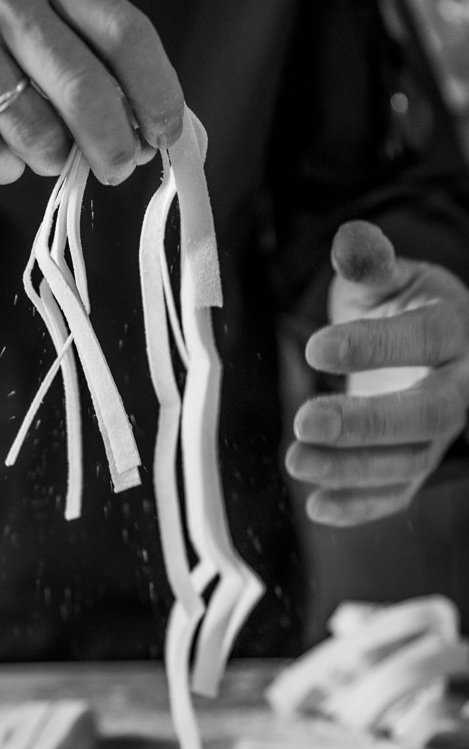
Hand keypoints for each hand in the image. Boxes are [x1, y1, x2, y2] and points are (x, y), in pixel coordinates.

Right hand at [0, 0, 183, 184]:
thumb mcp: (22, 1)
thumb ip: (81, 50)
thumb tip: (143, 129)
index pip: (126, 31)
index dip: (158, 93)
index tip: (169, 135)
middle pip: (87, 91)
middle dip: (115, 146)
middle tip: (118, 170)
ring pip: (37, 134)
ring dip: (48, 159)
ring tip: (35, 146)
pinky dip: (1, 168)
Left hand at [285, 220, 468, 525]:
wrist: (432, 345)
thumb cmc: (407, 304)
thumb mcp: (394, 278)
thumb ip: (371, 265)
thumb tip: (351, 242)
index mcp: (457, 330)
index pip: (424, 339)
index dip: (374, 346)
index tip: (314, 348)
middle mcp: (461, 387)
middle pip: (428, 413)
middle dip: (366, 423)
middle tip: (304, 422)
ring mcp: (443, 433)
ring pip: (411, 461)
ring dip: (353, 469)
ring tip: (295, 461)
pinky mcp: (419, 463)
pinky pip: (399, 494)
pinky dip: (360, 506)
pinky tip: (317, 506)